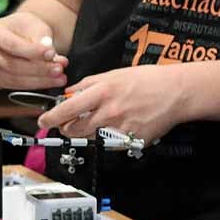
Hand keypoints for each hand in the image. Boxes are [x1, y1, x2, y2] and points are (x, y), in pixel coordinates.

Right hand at [0, 11, 68, 89]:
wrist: (19, 34)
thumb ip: (41, 38)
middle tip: (59, 69)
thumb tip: (49, 53)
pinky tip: (50, 81)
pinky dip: (35, 85)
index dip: (32, 52)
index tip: (52, 53)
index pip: (12, 45)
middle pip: (12, 64)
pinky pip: (15, 86)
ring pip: (15, 79)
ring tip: (60, 77)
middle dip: (39, 69)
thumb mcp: (35, 25)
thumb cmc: (26, 27)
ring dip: (40, 80)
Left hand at [36, 64, 187, 143]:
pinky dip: (107, 138)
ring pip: (90, 138)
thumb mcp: (113, 75)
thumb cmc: (146, 80)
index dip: (51, 117)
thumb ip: (88, 85)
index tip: (43, 121)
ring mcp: (120, 128)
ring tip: (96, 122)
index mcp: (102, 92)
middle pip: (75, 128)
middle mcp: (109, 111)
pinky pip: (110, 144)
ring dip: (86, 133)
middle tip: (66, 124)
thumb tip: (69, 94)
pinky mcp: (131, 141)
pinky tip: (116, 127)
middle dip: (66, 128)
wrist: (176, 92)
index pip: (68, 109)